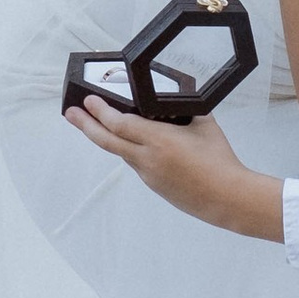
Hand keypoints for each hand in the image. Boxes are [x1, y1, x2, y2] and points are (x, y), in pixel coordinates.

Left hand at [67, 97, 285, 240]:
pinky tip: (130, 142)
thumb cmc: (220, 160)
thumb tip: (175, 101)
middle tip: (70, 112)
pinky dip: (129, 150)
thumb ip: (185, 111)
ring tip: (94, 124)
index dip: (100, 111)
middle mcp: (148, 159)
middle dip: (85, 125)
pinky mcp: (154, 186)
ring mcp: (148, 175)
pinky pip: (136, 163)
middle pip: (107, 140)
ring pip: (120, 152)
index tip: (88, 100)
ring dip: (106, 137)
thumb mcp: (204, 124)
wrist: (227, 197)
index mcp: (159, 140)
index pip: (120, 123)